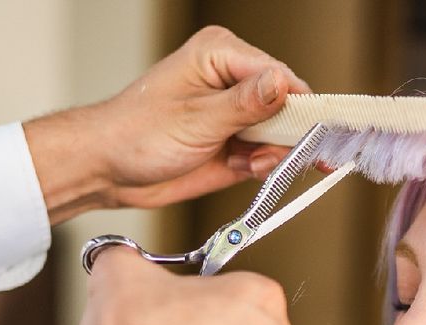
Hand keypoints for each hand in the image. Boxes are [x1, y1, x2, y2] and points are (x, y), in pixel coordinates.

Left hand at [25, 26, 309, 223]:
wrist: (110, 169)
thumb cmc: (136, 134)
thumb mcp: (196, 119)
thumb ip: (245, 104)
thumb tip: (282, 84)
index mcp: (220, 55)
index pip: (280, 75)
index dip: (300, 106)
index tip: (315, 133)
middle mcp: (232, 80)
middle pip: (287, 105)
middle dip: (286, 136)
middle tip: (273, 156)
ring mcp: (235, 112)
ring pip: (281, 135)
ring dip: (272, 156)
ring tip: (247, 164)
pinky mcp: (235, 141)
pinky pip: (268, 155)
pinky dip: (261, 167)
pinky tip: (240, 168)